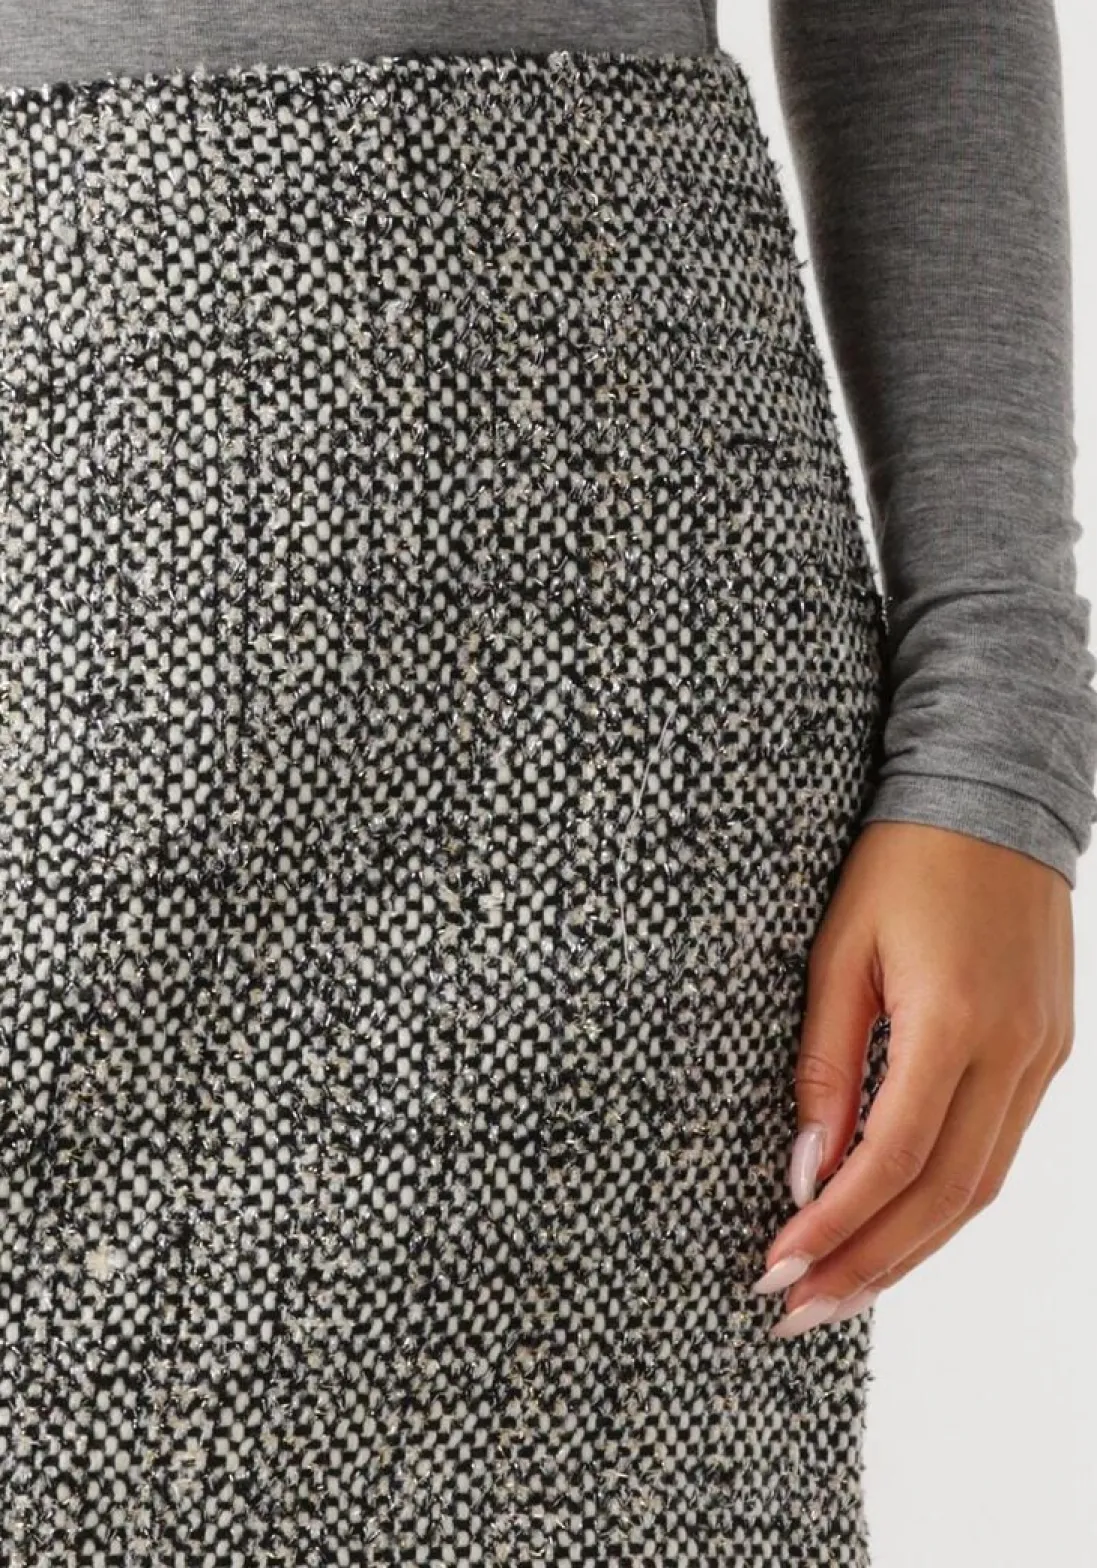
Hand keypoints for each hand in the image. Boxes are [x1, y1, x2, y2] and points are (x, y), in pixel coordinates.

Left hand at [749, 819, 1074, 1336]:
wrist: (995, 797)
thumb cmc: (902, 863)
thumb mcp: (841, 951)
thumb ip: (824, 1064)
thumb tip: (805, 1167)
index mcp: (955, 1021)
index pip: (892, 1159)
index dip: (835, 1224)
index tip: (778, 1265)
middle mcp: (1013, 1053)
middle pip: (944, 1197)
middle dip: (869, 1265)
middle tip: (798, 1311)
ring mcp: (1042, 1057)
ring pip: (979, 1188)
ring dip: (909, 1249)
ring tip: (841, 1291)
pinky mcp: (1048, 1053)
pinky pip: (997, 1150)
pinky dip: (944, 1201)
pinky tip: (897, 1226)